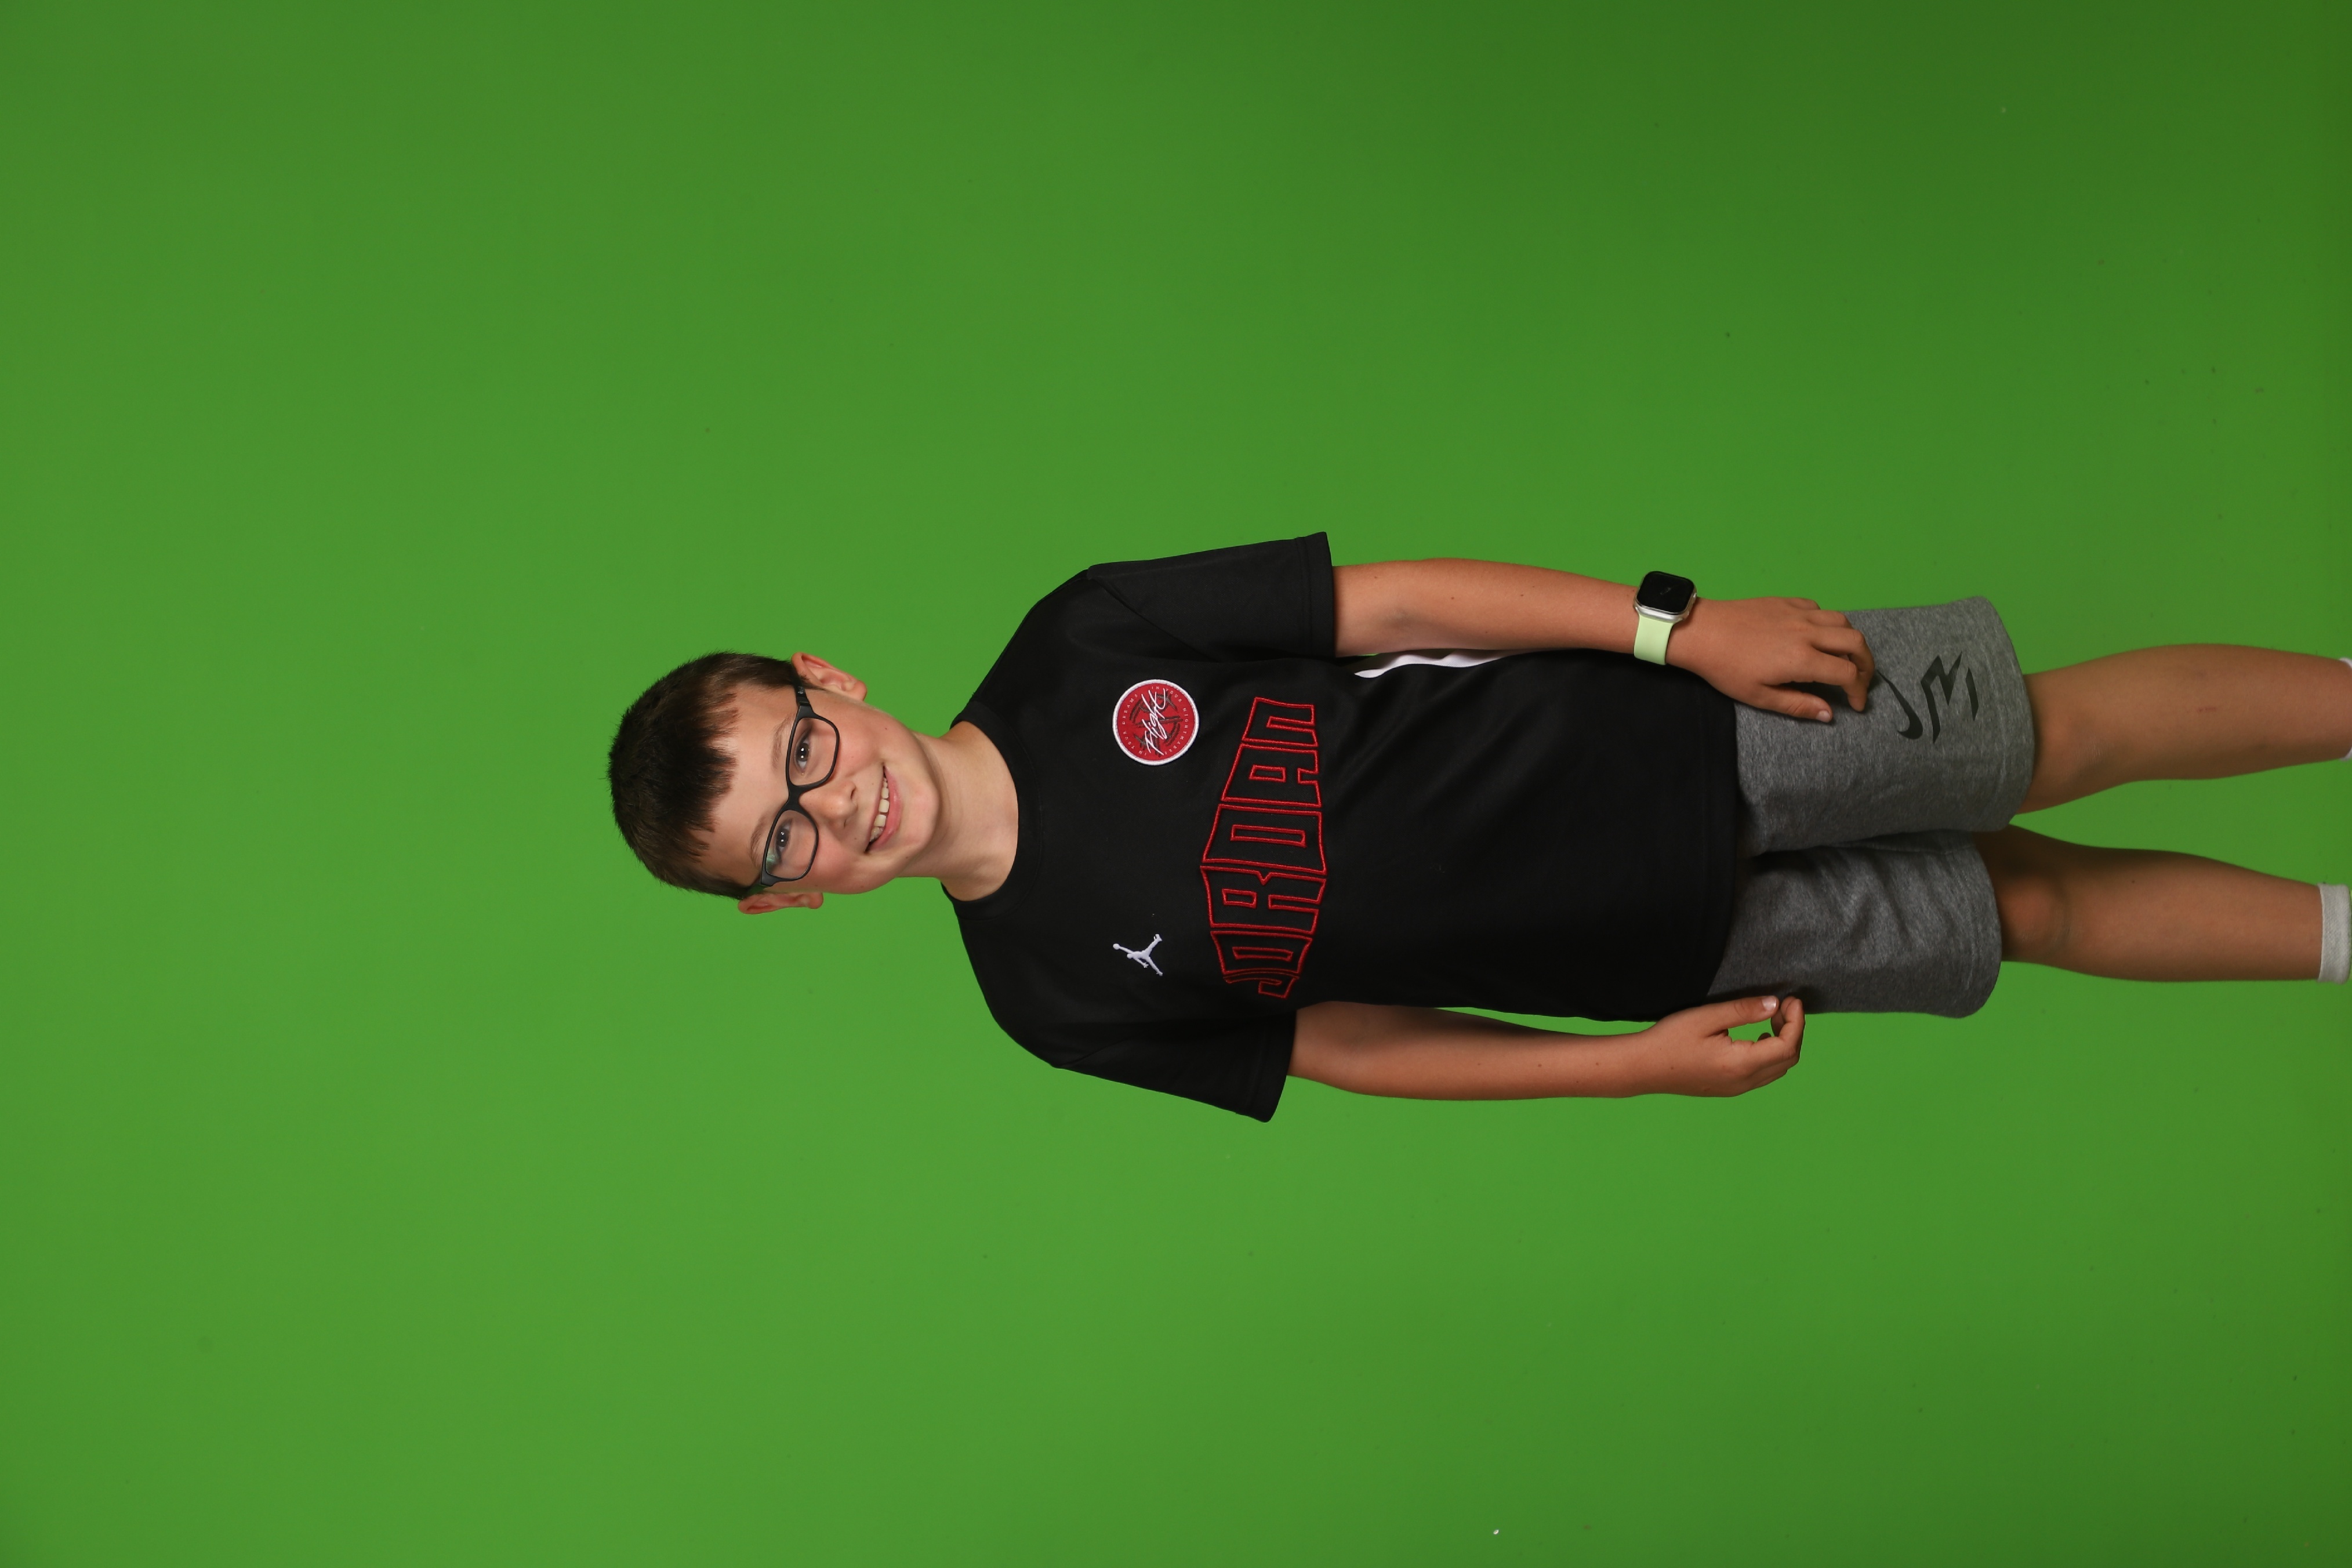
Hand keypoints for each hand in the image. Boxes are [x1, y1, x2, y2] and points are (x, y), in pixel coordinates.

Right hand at [1621, 995, 1803, 1096]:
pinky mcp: (1729, 1088)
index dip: (1797, 1022)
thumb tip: (1775, 1004)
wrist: (1643, 1067)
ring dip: (1783, 1043)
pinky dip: (1771, 1055)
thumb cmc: (1670, 1039)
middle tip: (1783, 1006)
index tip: (1792, 999)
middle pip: (1788, 1059)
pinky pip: (1763, 1074)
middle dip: (1793, 1031)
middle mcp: (1744, 1081)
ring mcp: (1737, 1088)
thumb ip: (1743, 1010)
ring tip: (1772, 1019)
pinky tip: (1756, 1037)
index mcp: (1741, 1064)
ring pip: (1778, 1069)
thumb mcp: (1706, 1017)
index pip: (1787, 1046)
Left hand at [1668, 596, 1874, 720]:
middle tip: (1860, 680)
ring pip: (1843, 621)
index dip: (1859, 691)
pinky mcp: (1788, 601)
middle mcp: (1808, 632)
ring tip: (1844, 657)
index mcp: (1803, 659)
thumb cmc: (1726, 669)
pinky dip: (1828, 623)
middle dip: (1867, 665)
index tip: (1856, 703)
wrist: (1701, 631)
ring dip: (1851, 641)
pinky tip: (1816, 635)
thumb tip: (1829, 714)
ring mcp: (1799, 613)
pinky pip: (1820, 608)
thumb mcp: (1759, 696)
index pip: (1848, 674)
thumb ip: (1798, 705)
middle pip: (1856, 643)